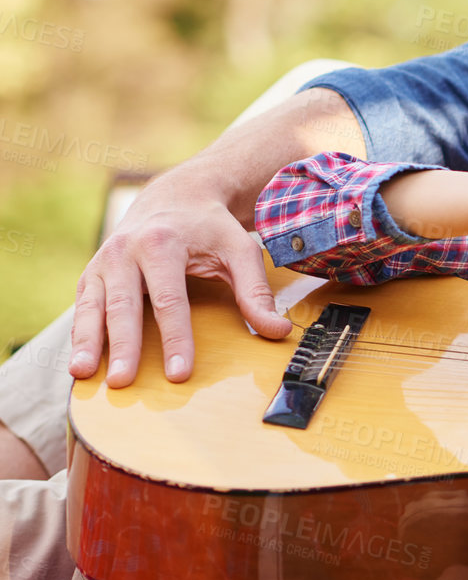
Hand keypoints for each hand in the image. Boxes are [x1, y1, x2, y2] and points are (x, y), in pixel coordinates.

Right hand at [71, 167, 291, 386]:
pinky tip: (79, 361)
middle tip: (122, 383)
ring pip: (92, 306)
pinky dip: (79, 334)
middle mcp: (126, 250)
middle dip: (124, 347)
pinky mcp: (92, 273)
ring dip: (86, 343)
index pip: (170, 300)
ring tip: (82, 375)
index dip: (175, 338)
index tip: (179, 373)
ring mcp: (104, 261)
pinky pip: (83, 306)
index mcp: (162, 243)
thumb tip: (277, 331)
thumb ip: (256, 291)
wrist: (176, 196)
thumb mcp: (240, 250)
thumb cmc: (210, 227)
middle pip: (124, 306)